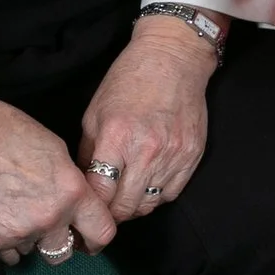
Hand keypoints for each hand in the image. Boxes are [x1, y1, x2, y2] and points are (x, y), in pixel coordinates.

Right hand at [0, 71, 112, 261]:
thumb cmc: (12, 133)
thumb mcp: (59, 152)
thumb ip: (73, 183)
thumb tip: (80, 203)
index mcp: (73, 193)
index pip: (102, 233)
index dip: (98, 236)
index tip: (91, 236)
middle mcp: (50, 218)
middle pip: (66, 253)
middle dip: (64, 242)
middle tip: (56, 227)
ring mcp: (21, 232)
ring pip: (37, 252)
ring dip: (35, 240)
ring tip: (24, 213)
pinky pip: (11, 255)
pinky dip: (12, 243)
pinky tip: (6, 219)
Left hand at [77, 17, 216, 218]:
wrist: (173, 58)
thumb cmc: (129, 81)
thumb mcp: (95, 113)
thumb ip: (88, 153)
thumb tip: (83, 185)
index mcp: (116, 137)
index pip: (99, 194)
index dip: (89, 208)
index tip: (83, 213)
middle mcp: (146, 151)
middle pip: (124, 207)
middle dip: (109, 215)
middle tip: (102, 214)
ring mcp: (172, 155)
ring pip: (148, 204)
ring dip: (133, 207)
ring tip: (123, 200)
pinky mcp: (192, 155)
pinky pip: (171, 193)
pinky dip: (156, 196)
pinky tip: (146, 186)